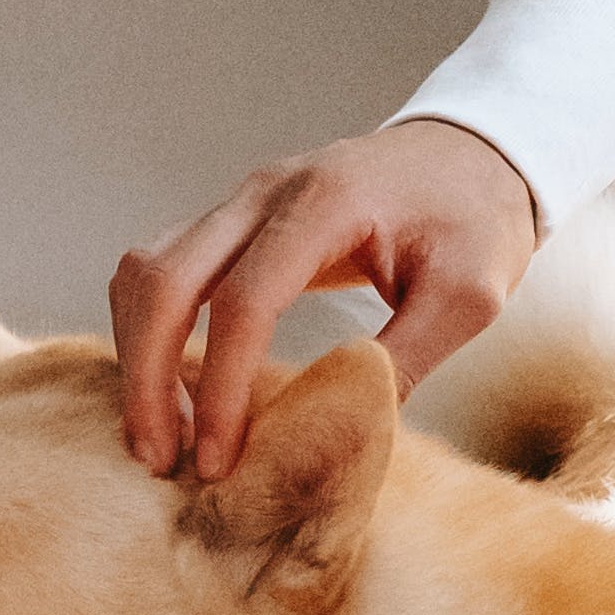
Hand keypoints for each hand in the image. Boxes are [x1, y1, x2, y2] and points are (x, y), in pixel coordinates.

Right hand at [111, 119, 538, 482]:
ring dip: (138, 352)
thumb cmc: (477, 220)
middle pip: (165, 278)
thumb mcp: (470, 295)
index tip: (218, 460)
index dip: (222, 388)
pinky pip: (164, 268)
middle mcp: (266, 193)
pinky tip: (172, 388)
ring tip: (157, 435)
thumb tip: (343, 430)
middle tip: (158, 458)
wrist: (475, 153)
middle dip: (147, 375)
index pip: (244, 301)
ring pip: (147, 268)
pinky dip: (151, 328)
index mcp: (326, 204)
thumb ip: (407, 356)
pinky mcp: (236, 219)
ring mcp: (243, 200)